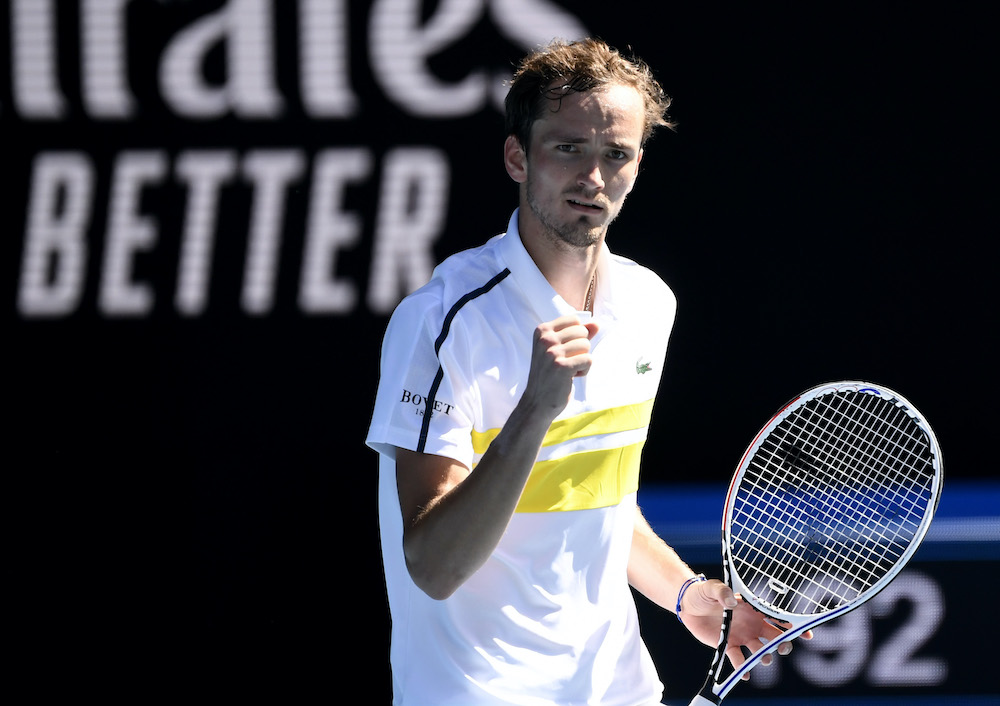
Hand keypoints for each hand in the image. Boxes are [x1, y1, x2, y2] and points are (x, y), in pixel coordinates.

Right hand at [521, 315, 599, 417]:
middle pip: (582, 332)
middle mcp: (545, 339)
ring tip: (568, 370)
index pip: (575, 320)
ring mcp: (552, 352)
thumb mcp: (559, 349)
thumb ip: (578, 334)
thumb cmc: (550, 374)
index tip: (565, 350)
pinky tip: (571, 377)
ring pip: (586, 346)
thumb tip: (597, 324)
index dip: (577, 336)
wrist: (537, 402)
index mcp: (542, 330)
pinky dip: (584, 371)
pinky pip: (588, 360)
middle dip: (581, 349)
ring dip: (582, 360)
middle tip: (567, 362)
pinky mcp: (562, 366)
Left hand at [680, 579, 812, 677]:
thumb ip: (722, 592)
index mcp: (752, 607)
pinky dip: (742, 667)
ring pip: (760, 649)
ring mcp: (741, 635)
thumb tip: (733, 603)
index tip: (806, 633)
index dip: (792, 625)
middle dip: (783, 643)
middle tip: (783, 648)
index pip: (777, 616)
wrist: (687, 605)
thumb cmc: (703, 592)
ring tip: (764, 659)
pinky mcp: (728, 644)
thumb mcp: (711, 587)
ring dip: (765, 656)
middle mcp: (751, 623)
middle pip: (774, 635)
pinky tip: (744, 674)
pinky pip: (738, 658)